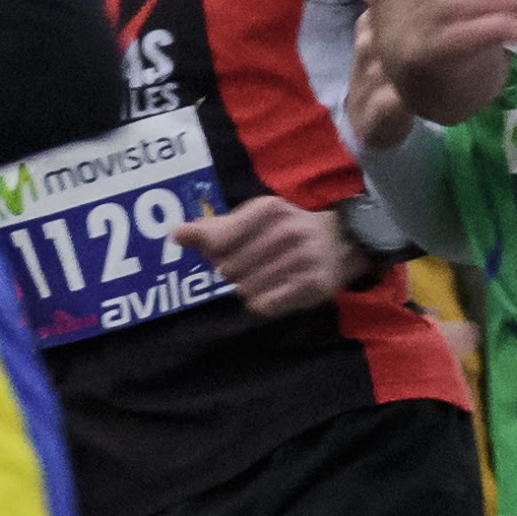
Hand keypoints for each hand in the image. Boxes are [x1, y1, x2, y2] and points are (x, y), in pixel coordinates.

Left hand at [174, 192, 367, 315]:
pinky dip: (262, 303)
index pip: (218, 240)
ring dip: (248, 288)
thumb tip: (175, 234)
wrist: (341, 243)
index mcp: (268, 210)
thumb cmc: (286, 229)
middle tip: (249, 265)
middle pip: (229, 269)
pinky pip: (265, 306)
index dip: (213, 251)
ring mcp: (302, 260)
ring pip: (245, 290)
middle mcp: (286, 232)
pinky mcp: (312, 286)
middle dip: (232, 272)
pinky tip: (274, 291)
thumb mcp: (253, 218)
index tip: (221, 251)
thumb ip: (214, 228)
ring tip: (264, 277)